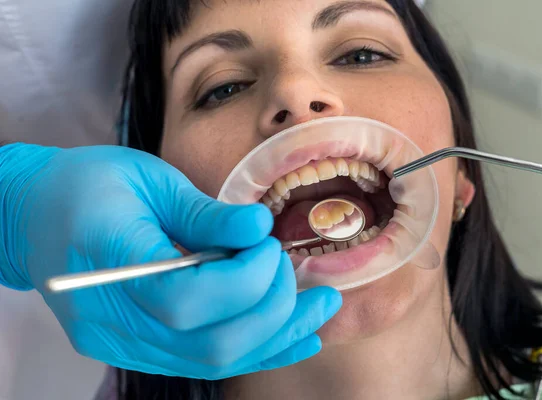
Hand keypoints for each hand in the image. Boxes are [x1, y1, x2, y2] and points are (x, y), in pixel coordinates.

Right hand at [0, 143, 341, 378]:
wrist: (36, 214)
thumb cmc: (88, 185)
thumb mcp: (148, 179)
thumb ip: (205, 213)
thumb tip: (260, 229)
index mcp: (105, 260)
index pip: (185, 299)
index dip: (243, 279)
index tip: (268, 246)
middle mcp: (108, 318)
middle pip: (207, 344)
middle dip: (271, 310)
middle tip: (292, 270)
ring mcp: (118, 341)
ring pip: (211, 361)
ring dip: (276, 336)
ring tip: (320, 308)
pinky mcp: (134, 348)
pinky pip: (201, 361)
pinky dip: (255, 349)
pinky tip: (296, 337)